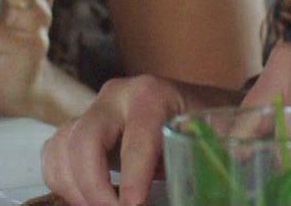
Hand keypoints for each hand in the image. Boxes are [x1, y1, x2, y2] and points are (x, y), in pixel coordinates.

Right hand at [42, 74, 239, 205]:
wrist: (194, 106)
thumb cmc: (207, 124)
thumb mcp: (218, 135)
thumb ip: (220, 151)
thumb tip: (236, 167)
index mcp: (151, 95)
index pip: (136, 140)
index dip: (133, 179)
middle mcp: (115, 96)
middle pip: (85, 140)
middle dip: (95, 187)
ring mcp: (92, 110)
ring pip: (63, 147)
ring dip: (75, 188)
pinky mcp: (78, 126)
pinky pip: (54, 153)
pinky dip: (62, 182)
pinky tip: (84, 199)